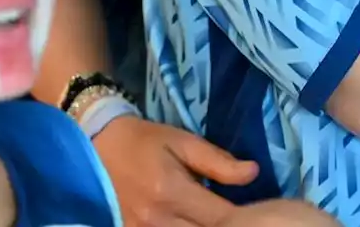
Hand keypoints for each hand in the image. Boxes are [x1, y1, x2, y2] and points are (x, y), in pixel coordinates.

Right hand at [94, 115, 258, 226]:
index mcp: (172, 192)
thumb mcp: (182, 141)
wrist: (97, 145)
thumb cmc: (145, 141)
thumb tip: (253, 173)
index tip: (262, 214)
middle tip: (245, 220)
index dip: (245, 219)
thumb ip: (217, 161)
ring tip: (219, 220)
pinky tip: (195, 224)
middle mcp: (158, 219)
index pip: (221, 219)